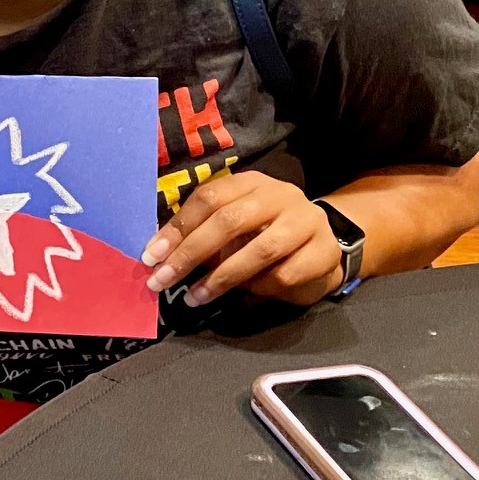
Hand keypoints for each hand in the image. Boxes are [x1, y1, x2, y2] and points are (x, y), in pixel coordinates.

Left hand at [141, 172, 344, 307]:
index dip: (177, 227)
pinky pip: (284, 275)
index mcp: (250, 182)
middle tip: (163, 280)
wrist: (326, 244)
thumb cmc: (267, 233)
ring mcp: (305, 221)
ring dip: (221, 277)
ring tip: (195, 296)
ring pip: (260, 250)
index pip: (208, 198)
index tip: (152, 256)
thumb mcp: (234, 224)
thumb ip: (202, 234)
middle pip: (229, 221)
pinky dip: (259, 288)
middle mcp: (278, 195)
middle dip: (191, 253)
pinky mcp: (323, 251)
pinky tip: (246, 294)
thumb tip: (160, 258)